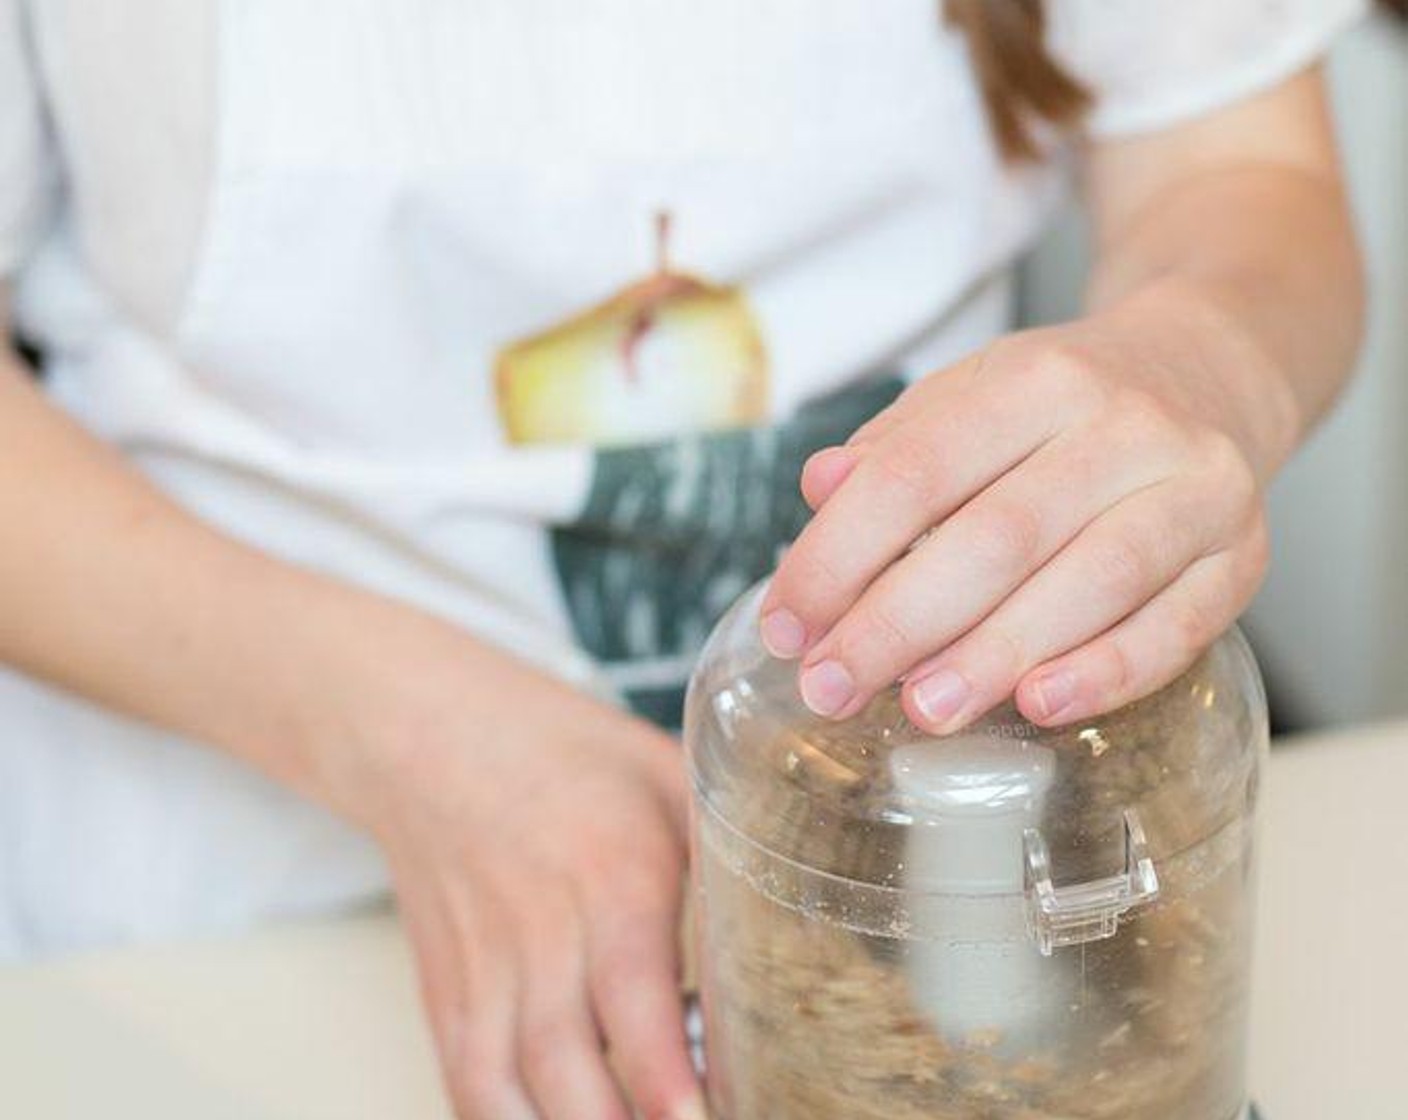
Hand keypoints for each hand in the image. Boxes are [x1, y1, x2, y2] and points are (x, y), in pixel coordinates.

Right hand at [337, 643, 702, 1119]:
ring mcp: (483, 965)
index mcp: (609, 870)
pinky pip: (465, 1080)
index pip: (632, 992)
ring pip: (508, 1085)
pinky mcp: (445, 990)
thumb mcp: (667, 776)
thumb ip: (720, 853)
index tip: (697, 1116)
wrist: (431, 735)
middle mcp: (541, 928)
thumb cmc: (564, 752)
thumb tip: (790, 926)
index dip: (663, 1072)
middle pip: (567, 1062)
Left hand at [760, 291, 1278, 732]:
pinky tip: (1038, 706)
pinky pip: (1178, 625)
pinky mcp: (1241, 555)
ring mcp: (1194, 489)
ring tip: (922, 710)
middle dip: (900, 622)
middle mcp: (1124, 424)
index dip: (839, 555)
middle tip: (833, 687)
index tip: (787, 626)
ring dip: (995, 654)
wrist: (1212, 370)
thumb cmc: (1068, 403)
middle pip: (997, 535)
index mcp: (1037, 377)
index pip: (915, 472)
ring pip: (1092, 582)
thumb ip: (896, 444)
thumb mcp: (974, 393)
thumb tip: (817, 487)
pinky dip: (1108, 672)